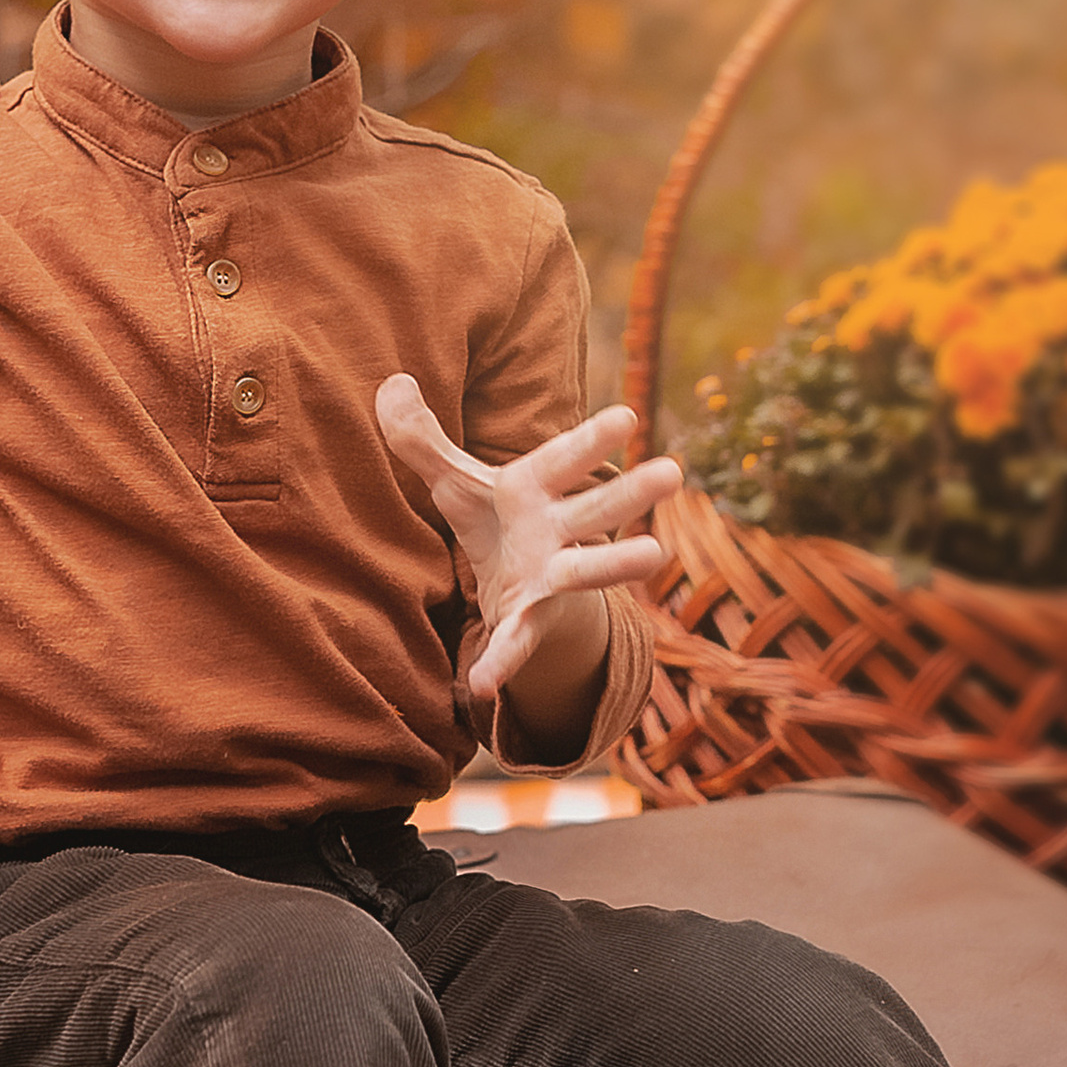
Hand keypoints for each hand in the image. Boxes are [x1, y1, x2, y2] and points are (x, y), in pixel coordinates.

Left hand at [375, 377, 680, 711]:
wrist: (513, 585)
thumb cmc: (494, 518)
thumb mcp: (454, 479)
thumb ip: (420, 437)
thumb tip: (394, 382)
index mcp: (539, 489)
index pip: (565, 458)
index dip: (593, 438)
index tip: (627, 416)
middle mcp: (559, 531)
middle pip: (599, 508)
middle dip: (633, 492)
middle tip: (673, 472)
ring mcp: (553, 577)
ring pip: (589, 571)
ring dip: (619, 565)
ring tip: (655, 556)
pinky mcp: (530, 620)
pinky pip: (517, 643)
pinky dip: (502, 663)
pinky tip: (481, 684)